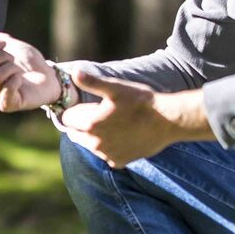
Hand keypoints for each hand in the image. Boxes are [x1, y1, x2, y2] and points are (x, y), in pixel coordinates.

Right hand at [0, 18, 61, 111]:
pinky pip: (6, 89)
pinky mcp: (7, 105)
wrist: (48, 76)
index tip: (4, 43)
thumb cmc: (26, 61)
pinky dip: (16, 80)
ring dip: (11, 68)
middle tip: (13, 59)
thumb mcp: (6, 43)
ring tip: (19, 71)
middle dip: (2, 56)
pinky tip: (21, 81)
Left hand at [58, 74, 200, 167]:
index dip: (74, 110)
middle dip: (82, 124)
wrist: (167, 121)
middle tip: (100, 114)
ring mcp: (107, 155)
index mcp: (89, 124)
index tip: (86, 105)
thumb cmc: (141, 102)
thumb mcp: (116, 88)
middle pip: (76, 134)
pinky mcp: (119, 162)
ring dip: (95, 136)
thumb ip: (92, 82)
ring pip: (91, 145)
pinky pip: (106, 154)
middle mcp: (95, 143)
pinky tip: (122, 136)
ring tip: (113, 123)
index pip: (67, 118)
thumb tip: (74, 72)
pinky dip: (110, 147)